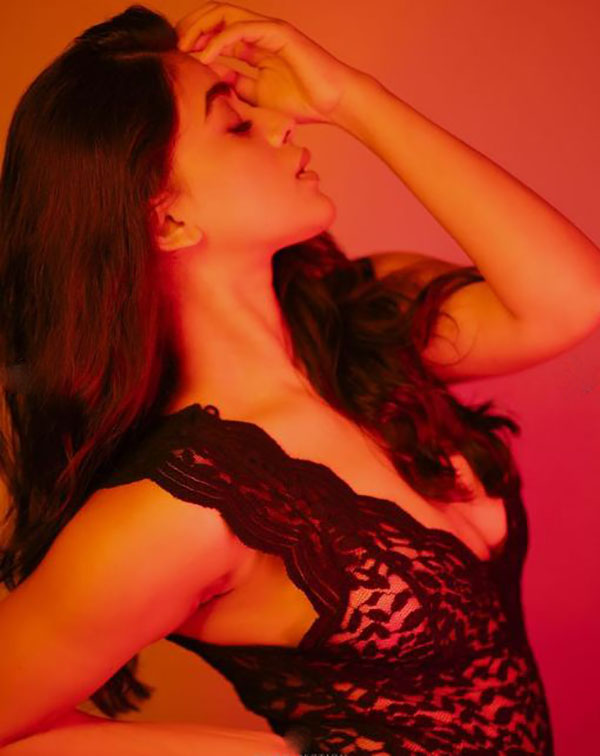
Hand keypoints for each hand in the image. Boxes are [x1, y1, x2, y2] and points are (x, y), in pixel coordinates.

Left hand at [175, 1, 364, 124]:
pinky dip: (218, 42)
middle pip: (214, 17)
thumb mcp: (258, 99)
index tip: (176, 63)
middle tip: (172, 50)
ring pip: (222, 15)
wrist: (334, 103)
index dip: (193, 45)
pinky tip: (204, 58)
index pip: (216, 36)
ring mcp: (267, 30)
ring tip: (182, 50)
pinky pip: (238, 30)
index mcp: (254, 48)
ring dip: (198, 29)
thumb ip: (237, 88)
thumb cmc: (304, 104)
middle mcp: (258, 33)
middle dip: (189, 30)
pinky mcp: (276, 32)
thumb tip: (213, 83)